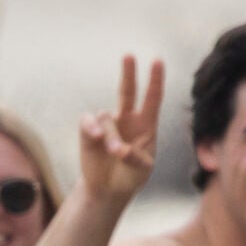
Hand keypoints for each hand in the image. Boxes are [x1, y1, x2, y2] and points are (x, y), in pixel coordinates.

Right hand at [77, 55, 164, 207]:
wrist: (108, 190)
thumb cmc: (131, 178)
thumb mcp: (141, 170)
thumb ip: (134, 158)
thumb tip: (118, 149)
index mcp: (146, 125)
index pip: (152, 98)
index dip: (155, 80)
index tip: (157, 61)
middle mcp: (126, 119)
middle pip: (126, 91)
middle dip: (128, 73)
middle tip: (128, 55)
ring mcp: (107, 125)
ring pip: (106, 119)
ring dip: (110, 136)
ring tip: (115, 152)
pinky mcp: (88, 133)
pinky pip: (87, 122)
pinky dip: (91, 128)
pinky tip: (94, 136)